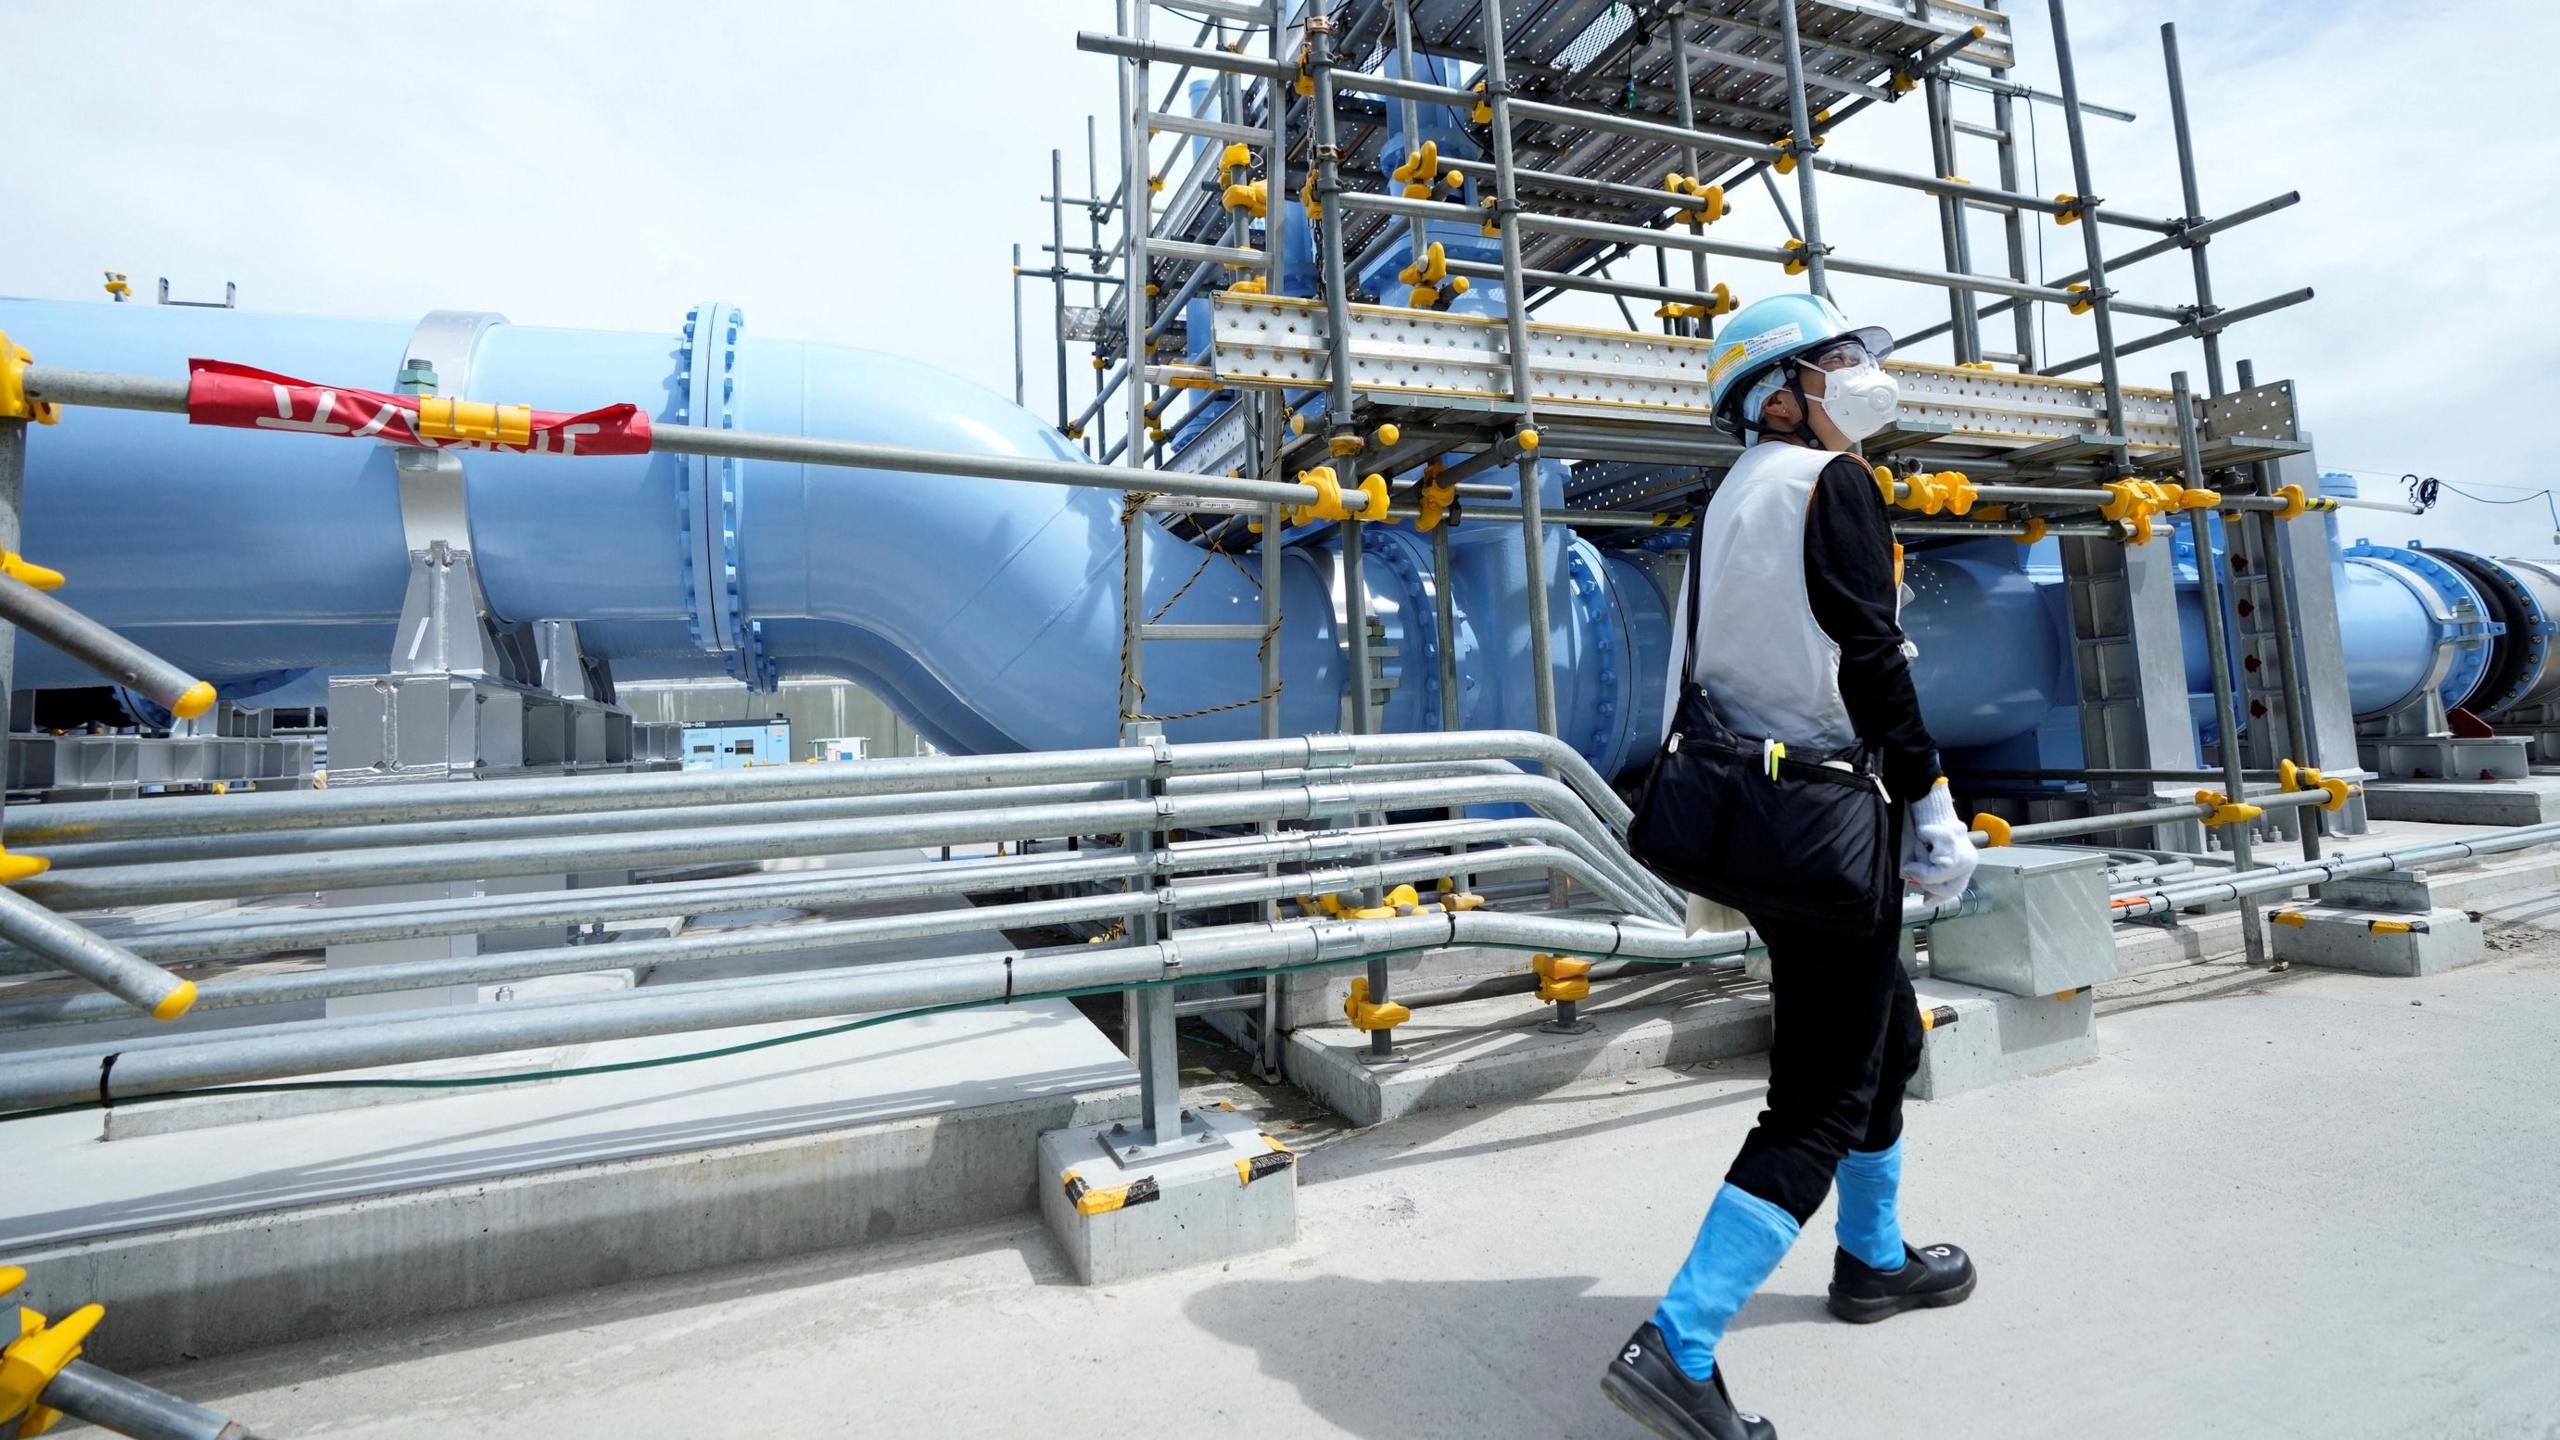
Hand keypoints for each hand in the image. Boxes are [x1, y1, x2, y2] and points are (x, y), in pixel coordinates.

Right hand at [1901, 780, 1977, 903]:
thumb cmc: (1927, 831)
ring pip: (1941, 874)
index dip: (1940, 897)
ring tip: (1916, 852)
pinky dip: (1922, 852)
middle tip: (1913, 870)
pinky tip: (1921, 839)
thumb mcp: (1930, 859)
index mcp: (1967, 863)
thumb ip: (1932, 877)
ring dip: (1922, 867)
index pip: (1956, 888)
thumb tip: (1928, 900)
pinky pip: (1934, 858)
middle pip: (1951, 887)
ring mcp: (1963, 851)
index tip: (1926, 901)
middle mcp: (1969, 859)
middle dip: (1929, 883)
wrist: (1928, 805)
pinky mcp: (1952, 841)